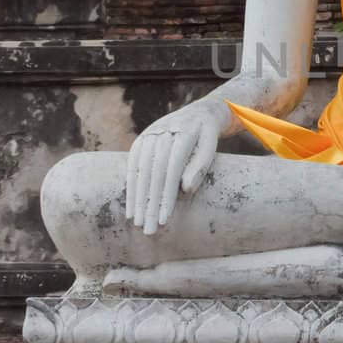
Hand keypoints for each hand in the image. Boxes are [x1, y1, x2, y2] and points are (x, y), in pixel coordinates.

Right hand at [124, 98, 227, 233]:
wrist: (200, 113)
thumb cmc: (208, 136)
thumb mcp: (211, 147)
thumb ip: (200, 166)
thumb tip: (185, 189)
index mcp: (184, 133)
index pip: (172, 169)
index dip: (167, 195)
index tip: (164, 219)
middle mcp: (163, 133)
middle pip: (154, 173)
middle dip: (150, 203)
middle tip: (148, 229)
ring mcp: (149, 136)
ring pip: (141, 171)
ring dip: (138, 199)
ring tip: (138, 223)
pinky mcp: (141, 141)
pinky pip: (132, 167)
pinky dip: (131, 189)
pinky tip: (131, 209)